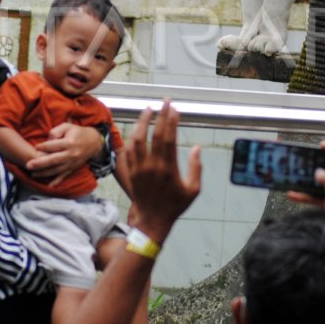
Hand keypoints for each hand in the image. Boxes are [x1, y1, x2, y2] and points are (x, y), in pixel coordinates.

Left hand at [26, 122, 101, 179]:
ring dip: (44, 173)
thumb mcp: (67, 126)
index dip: (44, 146)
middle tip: (28, 165)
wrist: (94, 142)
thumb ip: (56, 131)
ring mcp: (72, 163)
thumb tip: (47, 140)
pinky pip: (64, 176)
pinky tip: (49, 186)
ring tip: (33, 174)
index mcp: (69, 143)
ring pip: (57, 170)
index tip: (36, 146)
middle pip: (54, 160)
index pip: (54, 146)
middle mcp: (71, 154)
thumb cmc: (77, 132)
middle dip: (40, 163)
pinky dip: (57, 181)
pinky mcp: (73, 168)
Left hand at [119, 101, 200, 241]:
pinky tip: (136, 128)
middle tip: (164, 102)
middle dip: (160, 115)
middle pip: (154, 134)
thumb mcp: (193, 190)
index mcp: (168, 169)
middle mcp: (152, 166)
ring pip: (137, 139)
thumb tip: (196, 147)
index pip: (168, 138)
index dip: (171, 121)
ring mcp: (139, 168)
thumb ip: (196, 167)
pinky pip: (128, 150)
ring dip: (142, 122)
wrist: (152, 221)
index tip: (174, 109)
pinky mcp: (130, 172)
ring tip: (147, 109)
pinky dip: (132, 136)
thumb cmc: (175, 205)